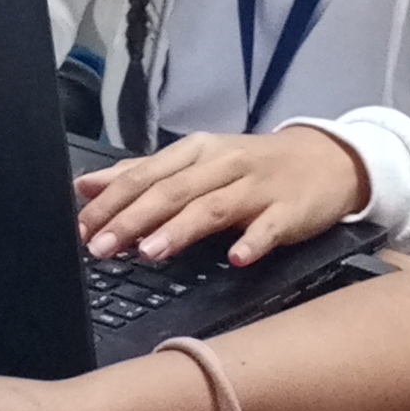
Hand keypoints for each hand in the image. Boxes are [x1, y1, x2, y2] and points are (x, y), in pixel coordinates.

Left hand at [76, 126, 368, 265]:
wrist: (326, 159)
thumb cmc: (252, 166)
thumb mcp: (196, 162)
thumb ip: (143, 174)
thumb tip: (86, 185)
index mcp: (196, 152)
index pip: (146, 175)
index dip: (112, 202)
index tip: (83, 228)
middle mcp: (223, 165)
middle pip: (172, 191)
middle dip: (133, 220)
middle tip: (102, 248)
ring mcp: (257, 187)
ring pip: (213, 207)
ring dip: (180, 229)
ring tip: (150, 252)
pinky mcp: (289, 210)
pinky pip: (269, 228)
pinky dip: (252, 242)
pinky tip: (236, 259)